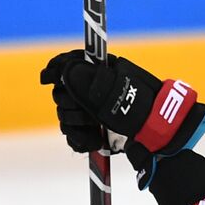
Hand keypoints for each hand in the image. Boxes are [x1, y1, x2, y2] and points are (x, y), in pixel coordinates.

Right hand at [40, 50, 204, 166]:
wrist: (158, 139)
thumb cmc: (142, 110)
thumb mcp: (115, 92)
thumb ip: (88, 82)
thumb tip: (65, 71)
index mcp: (101, 73)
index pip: (70, 64)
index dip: (56, 68)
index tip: (46, 78)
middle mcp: (94, 91)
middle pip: (62, 93)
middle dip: (71, 104)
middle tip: (87, 112)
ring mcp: (92, 112)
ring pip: (64, 115)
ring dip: (77, 124)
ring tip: (96, 128)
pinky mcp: (93, 132)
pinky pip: (72, 135)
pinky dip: (81, 140)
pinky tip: (96, 141)